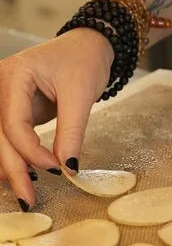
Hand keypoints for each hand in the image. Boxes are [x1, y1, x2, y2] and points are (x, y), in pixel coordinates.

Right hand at [0, 29, 113, 208]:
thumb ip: (72, 131)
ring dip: (11, 167)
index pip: (13, 122)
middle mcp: (1, 86)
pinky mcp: (14, 109)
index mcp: (14, 75)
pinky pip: (8, 137)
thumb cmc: (84, 60)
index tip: (55, 168)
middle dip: (14, 169)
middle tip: (29, 199)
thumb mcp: (82, 94)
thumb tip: (68, 168)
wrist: (89, 45)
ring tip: (27, 194)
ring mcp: (4, 98)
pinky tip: (25, 176)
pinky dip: (16, 157)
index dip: (30, 151)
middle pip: (0, 136)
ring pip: (0, 140)